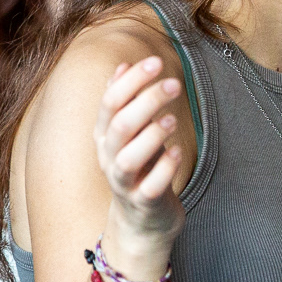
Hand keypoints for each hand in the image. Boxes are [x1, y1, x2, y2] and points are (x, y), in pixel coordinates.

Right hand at [94, 56, 184, 244]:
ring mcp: (124, 182)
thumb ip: (125, 101)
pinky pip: (149, 187)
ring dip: (150, 136)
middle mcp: (109, 157)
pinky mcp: (143, 203)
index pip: (110, 102)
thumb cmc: (140, 167)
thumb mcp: (129, 133)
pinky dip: (164, 168)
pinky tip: (177, 151)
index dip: (131, 81)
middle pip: (119, 125)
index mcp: (104, 135)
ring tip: (172, 120)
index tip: (157, 61)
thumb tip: (123, 65)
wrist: (143, 220)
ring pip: (127, 158)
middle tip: (175, 84)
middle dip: (146, 101)